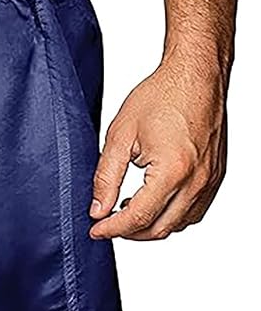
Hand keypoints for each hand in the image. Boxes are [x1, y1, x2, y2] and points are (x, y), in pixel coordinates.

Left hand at [89, 57, 227, 240]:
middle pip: (161, 228)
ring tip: (125, 210)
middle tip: (106, 223)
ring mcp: (210, 181)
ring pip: (180, 223)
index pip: (139, 217)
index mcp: (172, 172)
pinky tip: (153, 201)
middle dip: (130, 232)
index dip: (113, 228)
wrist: (195, 77)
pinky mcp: (216, 176)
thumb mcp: (121, 134)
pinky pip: (194, 210)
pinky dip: (172, 215)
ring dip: (152, 225)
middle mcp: (197, 182)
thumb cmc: (161, 96)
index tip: (95, 230)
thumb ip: (106, 176)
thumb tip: (98, 208)